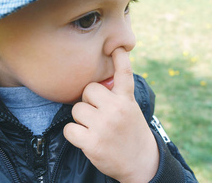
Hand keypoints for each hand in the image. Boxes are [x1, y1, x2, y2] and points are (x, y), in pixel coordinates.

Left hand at [63, 47, 158, 181]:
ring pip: (76, 110)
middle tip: (97, 114)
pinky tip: (85, 138)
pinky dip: (74, 134)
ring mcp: (104, 125)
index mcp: (127, 100)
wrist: (141, 164)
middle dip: (88, 101)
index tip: (118, 46)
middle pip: (88, 90)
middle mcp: (117, 109)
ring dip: (81, 119)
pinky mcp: (93, 142)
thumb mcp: (131, 110)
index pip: (124, 74)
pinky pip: (69, 129)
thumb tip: (98, 83)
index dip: (120, 58)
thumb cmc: (132, 133)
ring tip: (93, 128)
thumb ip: (118, 96)